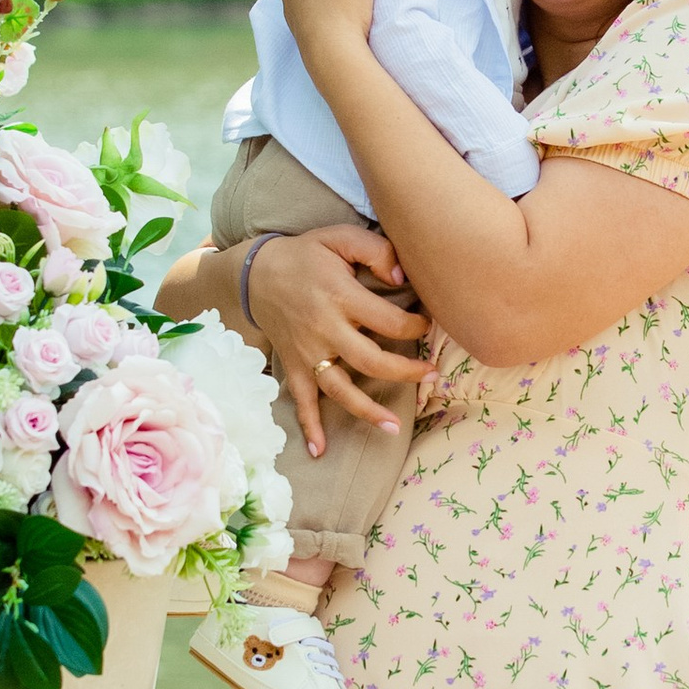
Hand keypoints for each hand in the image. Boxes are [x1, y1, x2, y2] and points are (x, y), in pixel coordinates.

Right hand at [243, 223, 430, 457]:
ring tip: (394, 429)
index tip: (428, 324)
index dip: (415, 325)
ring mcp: (307, 352)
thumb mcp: (339, 237)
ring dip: (366, 411)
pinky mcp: (293, 365)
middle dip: (405, 372)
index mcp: (340, 297)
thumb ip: (376, 250)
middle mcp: (324, 329)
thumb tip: (403, 277)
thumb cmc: (306, 254)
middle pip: (370, 361)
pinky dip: (309, 426)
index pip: (388, 320)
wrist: (256, 272)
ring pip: (340, 388)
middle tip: (432, 376)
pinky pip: (301, 400)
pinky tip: (320, 451)